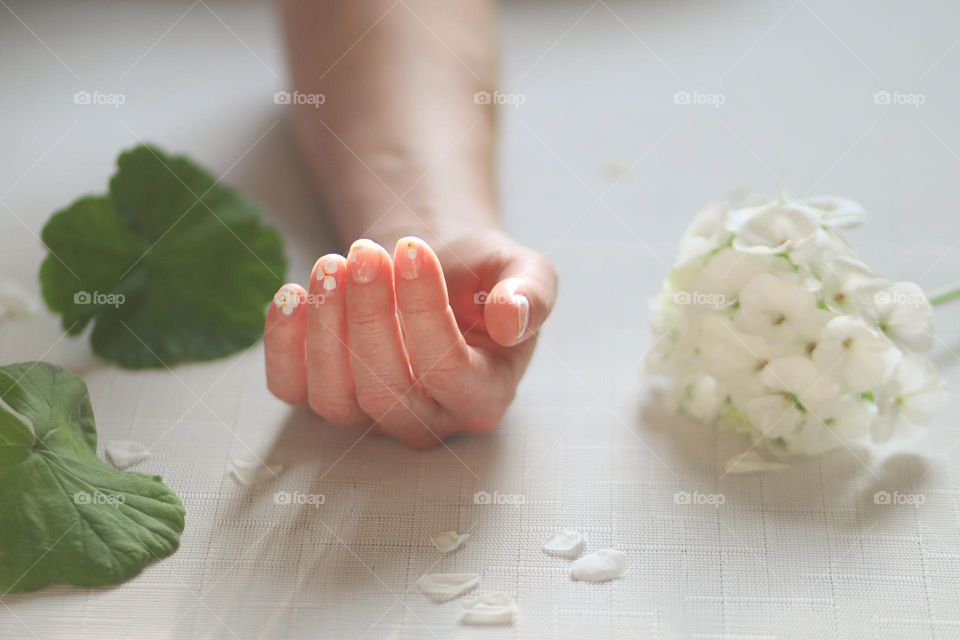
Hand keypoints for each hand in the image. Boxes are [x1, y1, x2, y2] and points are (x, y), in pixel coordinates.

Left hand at [264, 230, 557, 447]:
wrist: (434, 268)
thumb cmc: (481, 276)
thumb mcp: (524, 271)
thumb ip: (532, 294)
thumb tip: (512, 319)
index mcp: (483, 396)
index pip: (448, 371)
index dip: (424, 311)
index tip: (412, 247)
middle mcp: (427, 419)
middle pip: (387, 391)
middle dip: (368, 315)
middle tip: (364, 251)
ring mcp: (371, 415)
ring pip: (336, 398)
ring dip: (326, 325)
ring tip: (331, 264)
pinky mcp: (325, 396)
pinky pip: (292, 389)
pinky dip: (282, 344)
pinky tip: (291, 294)